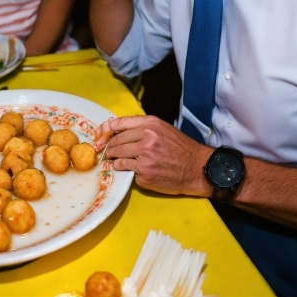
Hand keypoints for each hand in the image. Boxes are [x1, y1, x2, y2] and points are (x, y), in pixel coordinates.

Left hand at [97, 115, 212, 195]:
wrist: (196, 167)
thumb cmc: (179, 147)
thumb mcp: (162, 128)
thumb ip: (141, 127)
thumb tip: (116, 129)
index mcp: (150, 124)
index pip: (118, 123)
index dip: (105, 129)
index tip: (100, 136)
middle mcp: (146, 138)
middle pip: (116, 141)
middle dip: (110, 147)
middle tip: (107, 151)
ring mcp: (144, 157)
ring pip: (118, 156)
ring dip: (114, 158)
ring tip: (114, 159)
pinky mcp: (144, 174)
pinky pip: (126, 170)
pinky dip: (123, 169)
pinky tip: (126, 168)